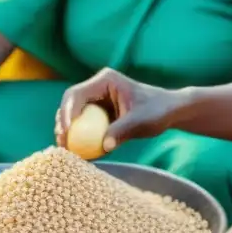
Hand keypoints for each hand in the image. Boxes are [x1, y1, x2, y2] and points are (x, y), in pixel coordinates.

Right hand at [55, 68, 178, 152]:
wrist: (169, 112)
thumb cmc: (158, 111)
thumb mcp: (141, 121)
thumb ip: (122, 131)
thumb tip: (104, 146)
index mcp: (105, 80)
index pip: (77, 94)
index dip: (67, 112)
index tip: (67, 131)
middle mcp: (97, 87)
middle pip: (70, 103)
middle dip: (62, 122)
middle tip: (62, 143)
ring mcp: (97, 100)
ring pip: (73, 114)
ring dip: (67, 131)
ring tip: (66, 149)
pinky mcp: (99, 113)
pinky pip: (84, 124)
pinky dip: (79, 137)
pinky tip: (78, 152)